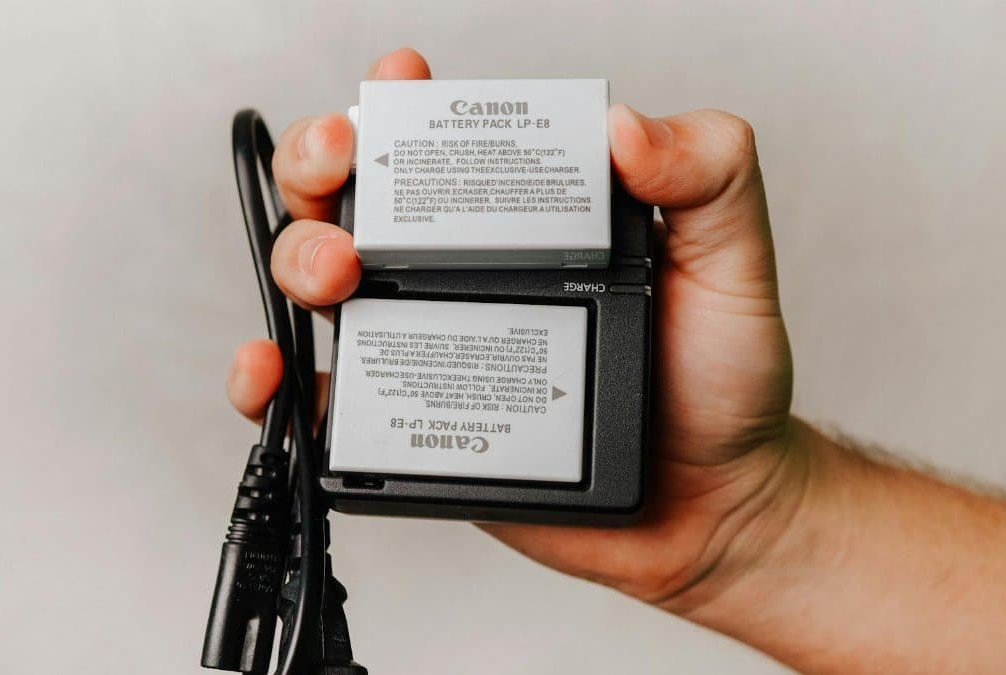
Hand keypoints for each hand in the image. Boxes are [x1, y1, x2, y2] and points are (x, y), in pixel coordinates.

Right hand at [225, 47, 800, 614]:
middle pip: (355, 193)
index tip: (397, 87)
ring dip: (295, 254)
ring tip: (334, 274)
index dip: (399, 101)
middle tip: (342, 173)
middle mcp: (462, 269)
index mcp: (527, 219)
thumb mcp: (734, 262)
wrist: (708, 509)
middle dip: (321, 163)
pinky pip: (316, 393)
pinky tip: (274, 367)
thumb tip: (627, 129)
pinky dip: (271, 377)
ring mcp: (426, 339)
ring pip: (317, 276)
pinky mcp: (408, 416)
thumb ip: (709, 176)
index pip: (445, 139)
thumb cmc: (719, 385)